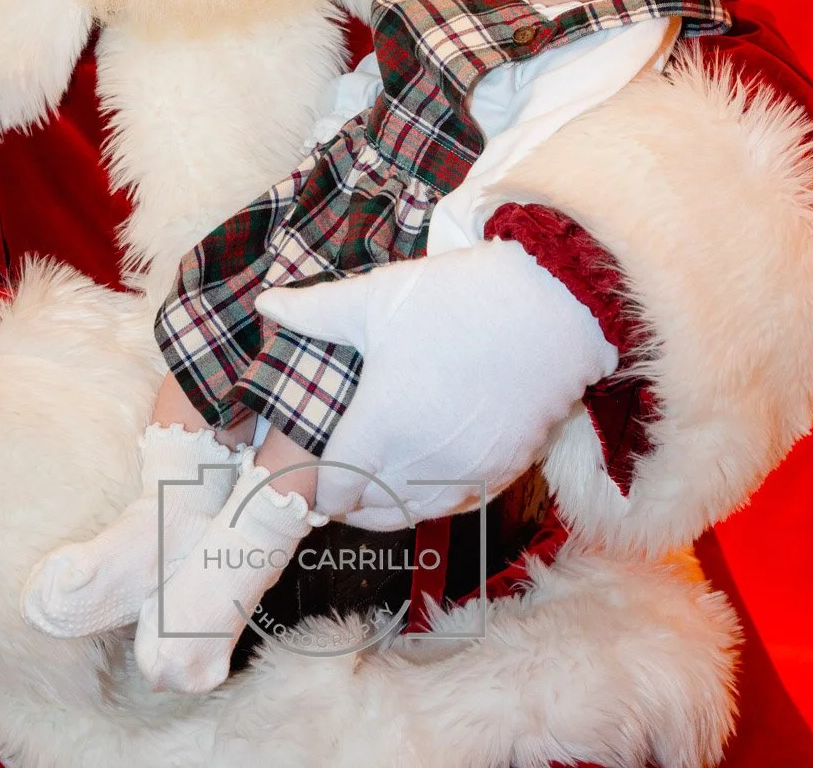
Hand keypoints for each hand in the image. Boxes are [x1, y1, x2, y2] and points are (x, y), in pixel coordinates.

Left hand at [256, 239, 616, 528]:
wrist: (549, 309)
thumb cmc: (454, 300)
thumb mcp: (376, 299)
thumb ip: (314, 311)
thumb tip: (264, 303)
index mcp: (379, 427)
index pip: (331, 492)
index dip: (314, 487)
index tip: (306, 472)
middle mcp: (419, 463)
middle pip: (367, 511)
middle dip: (345, 497)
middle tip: (334, 473)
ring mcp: (463, 474)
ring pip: (410, 514)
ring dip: (387, 503)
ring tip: (374, 475)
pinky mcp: (500, 473)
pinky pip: (453, 505)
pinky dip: (430, 496)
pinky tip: (423, 470)